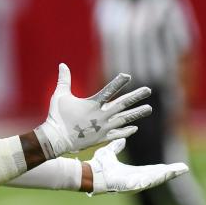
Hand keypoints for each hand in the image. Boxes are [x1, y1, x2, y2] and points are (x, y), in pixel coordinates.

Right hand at [35, 63, 151, 157]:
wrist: (56, 140)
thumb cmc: (56, 116)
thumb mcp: (60, 96)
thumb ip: (64, 80)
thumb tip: (62, 64)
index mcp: (92, 104)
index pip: (108, 91)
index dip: (118, 83)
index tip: (127, 76)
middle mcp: (101, 116)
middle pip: (122, 105)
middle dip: (136, 96)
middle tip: (148, 90)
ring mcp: (103, 128)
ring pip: (124, 119)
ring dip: (137, 113)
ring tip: (149, 108)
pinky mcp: (101, 138)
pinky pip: (118, 134)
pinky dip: (126, 131)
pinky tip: (135, 127)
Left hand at [87, 139, 188, 194]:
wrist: (89, 173)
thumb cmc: (98, 166)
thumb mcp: (109, 153)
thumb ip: (116, 147)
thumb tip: (121, 140)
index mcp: (132, 172)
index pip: (152, 171)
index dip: (164, 169)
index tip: (177, 166)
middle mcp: (135, 179)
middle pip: (156, 176)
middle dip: (170, 172)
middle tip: (184, 168)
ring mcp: (132, 184)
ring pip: (153, 179)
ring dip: (165, 175)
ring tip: (178, 170)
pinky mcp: (127, 186)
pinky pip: (142, 182)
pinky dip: (153, 179)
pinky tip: (163, 174)